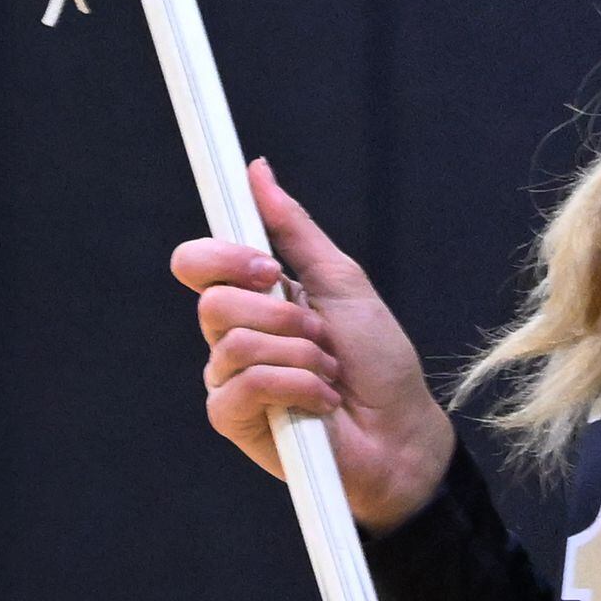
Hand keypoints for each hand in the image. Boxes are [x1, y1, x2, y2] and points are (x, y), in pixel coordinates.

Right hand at [169, 158, 453, 530]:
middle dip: (283, 314)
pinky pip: (244, 386)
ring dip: (300, 353)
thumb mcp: (342, 282)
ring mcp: (228, 379)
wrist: (402, 429)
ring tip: (329, 372)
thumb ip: (294, 229)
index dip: (224, 257)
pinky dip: (296, 386)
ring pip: (233, 343)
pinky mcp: (233, 419)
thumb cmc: (378, 359)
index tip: (268, 266)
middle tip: (322, 334)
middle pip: (213, 301)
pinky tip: (321, 400)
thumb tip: (257, 170)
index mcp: (253, 298)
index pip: (198, 263)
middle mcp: (232, 335)